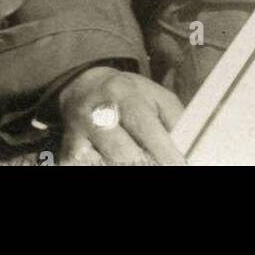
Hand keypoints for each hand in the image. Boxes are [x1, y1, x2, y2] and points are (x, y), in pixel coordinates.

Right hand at [58, 65, 185, 165]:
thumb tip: (188, 146)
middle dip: (145, 164)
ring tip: (141, 162)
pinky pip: (89, 167)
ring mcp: (78, 136)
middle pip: (121, 152)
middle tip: (160, 165)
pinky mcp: (67, 154)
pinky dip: (104, 166)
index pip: (143, 126)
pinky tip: (114, 162)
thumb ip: (174, 117)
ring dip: (124, 166)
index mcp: (122, 94)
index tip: (179, 165)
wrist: (83, 87)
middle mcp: (96, 113)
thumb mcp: (154, 95)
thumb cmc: (128, 96)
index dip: (163, 151)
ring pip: (104, 164)